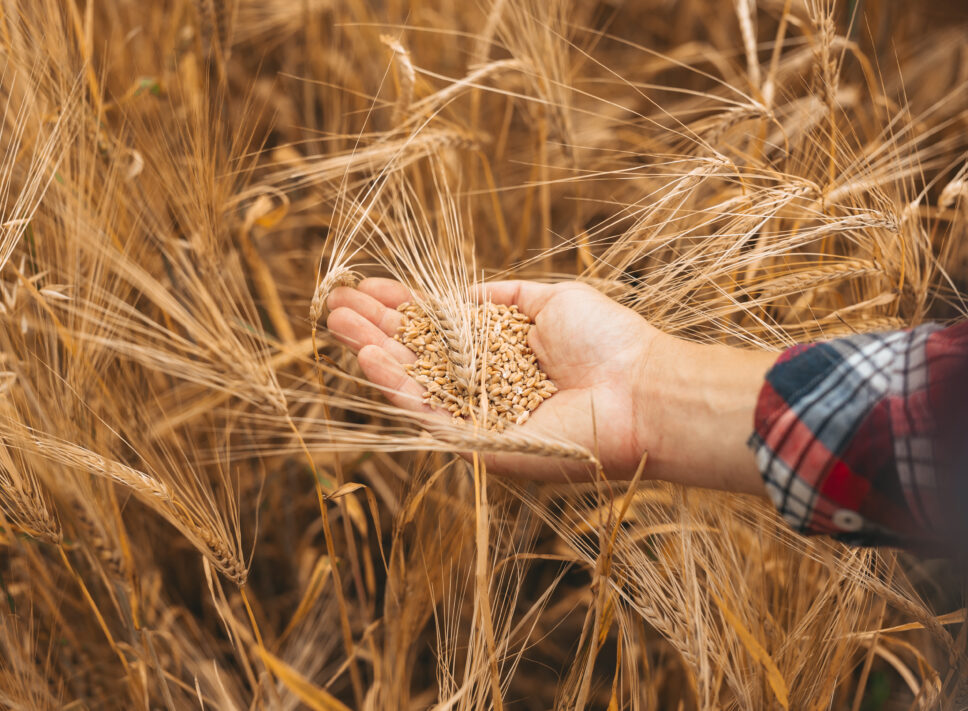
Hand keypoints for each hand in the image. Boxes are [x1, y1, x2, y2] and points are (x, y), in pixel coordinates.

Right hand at [326, 278, 775, 493]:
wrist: (641, 390)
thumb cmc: (608, 341)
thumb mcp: (552, 301)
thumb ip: (505, 298)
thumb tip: (464, 294)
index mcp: (499, 353)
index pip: (438, 327)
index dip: (401, 306)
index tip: (366, 285)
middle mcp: (483, 386)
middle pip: (417, 354)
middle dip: (375, 327)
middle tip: (333, 302)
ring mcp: (479, 416)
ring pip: (414, 384)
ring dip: (374, 353)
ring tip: (337, 322)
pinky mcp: (481, 444)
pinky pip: (431, 414)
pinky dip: (399, 387)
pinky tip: (371, 357)